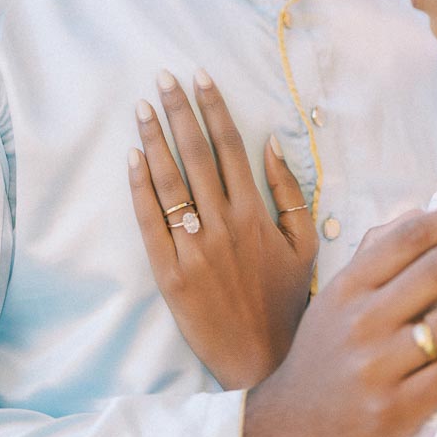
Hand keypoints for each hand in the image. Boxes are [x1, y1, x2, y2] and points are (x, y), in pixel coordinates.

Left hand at [128, 68, 317, 388]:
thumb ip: (289, 191)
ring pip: (169, 181)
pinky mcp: (169, 273)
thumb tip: (271, 142)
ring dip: (154, 139)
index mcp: (256, 214)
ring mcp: (193, 248)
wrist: (262, 359)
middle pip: (196, 154)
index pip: (230, 146)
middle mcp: (223, 224)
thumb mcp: (304, 243)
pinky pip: (150, 221)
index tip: (200, 76)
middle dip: (179, 110)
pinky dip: (140, 187)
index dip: (213, 108)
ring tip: (142, 107)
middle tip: (163, 77)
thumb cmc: (286, 299)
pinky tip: (132, 158)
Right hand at [242, 202, 436, 436]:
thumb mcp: (334, 301)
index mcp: (347, 288)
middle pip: (436, 271)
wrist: (288, 432)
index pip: (406, 238)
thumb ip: (372, 257)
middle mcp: (361, 320)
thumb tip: (417, 213)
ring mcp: (377, 366)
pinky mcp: (393, 410)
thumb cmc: (321, 360)